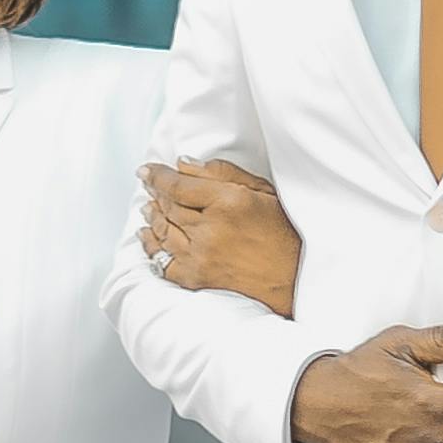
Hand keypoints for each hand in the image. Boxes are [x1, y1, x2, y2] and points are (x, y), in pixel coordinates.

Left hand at [137, 155, 304, 313]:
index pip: (178, 185)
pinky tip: (148, 237)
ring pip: (162, 231)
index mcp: (228, 202)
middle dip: (154, 193)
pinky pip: (163, 261)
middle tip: (149, 186)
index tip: (146, 171)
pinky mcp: (198, 278)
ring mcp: (202, 256)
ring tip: (148, 208)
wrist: (296, 278)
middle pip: (168, 206)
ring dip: (151, 217)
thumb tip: (183, 164)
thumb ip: (221, 173)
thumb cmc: (285, 231)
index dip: (157, 176)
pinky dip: (151, 247)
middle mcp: (211, 229)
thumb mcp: (262, 190)